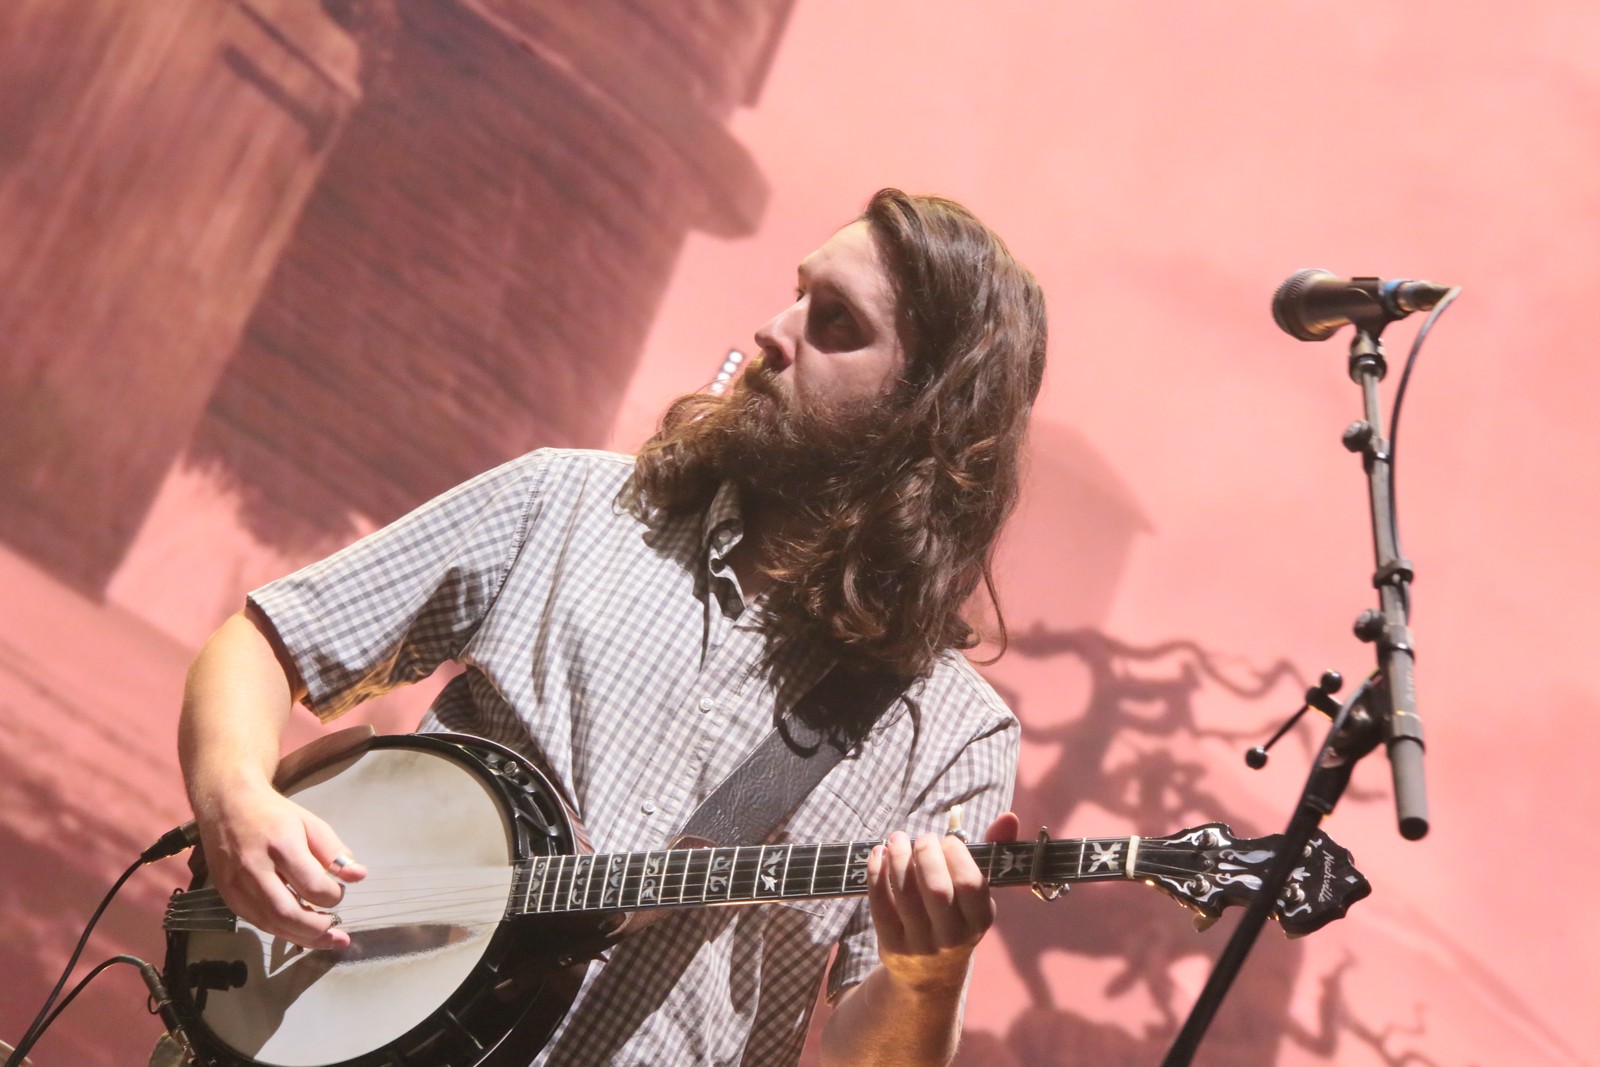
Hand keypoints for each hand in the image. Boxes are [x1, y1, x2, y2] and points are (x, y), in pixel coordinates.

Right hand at [193, 782, 365, 949]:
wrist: (226, 804)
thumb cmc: (274, 814)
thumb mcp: (311, 824)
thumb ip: (334, 852)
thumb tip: (359, 876)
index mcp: (280, 845)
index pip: (311, 885)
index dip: (332, 897)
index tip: (340, 892)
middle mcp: (254, 868)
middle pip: (286, 913)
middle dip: (316, 930)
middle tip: (338, 935)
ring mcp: (236, 885)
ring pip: (270, 924)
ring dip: (301, 938)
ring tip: (326, 941)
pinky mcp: (226, 896)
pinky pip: (256, 922)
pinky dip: (281, 930)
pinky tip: (300, 932)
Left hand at [865, 811, 1021, 990]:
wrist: (931, 977)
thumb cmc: (957, 919)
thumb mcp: (977, 895)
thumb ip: (993, 853)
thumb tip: (1008, 816)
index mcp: (978, 920)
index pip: (970, 884)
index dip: (957, 855)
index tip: (948, 841)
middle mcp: (951, 936)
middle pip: (936, 889)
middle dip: (925, 854)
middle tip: (922, 838)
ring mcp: (920, 943)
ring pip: (905, 895)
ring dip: (897, 858)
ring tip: (896, 838)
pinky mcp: (891, 945)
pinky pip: (880, 906)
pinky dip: (876, 874)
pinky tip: (878, 854)